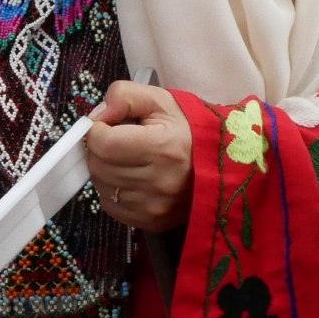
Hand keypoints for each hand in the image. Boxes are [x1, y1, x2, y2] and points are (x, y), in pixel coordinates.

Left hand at [84, 82, 193, 232]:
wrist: (220, 166)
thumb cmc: (188, 130)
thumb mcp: (161, 100)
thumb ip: (124, 96)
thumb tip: (98, 115)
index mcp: (163, 148)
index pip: (103, 143)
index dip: (98, 130)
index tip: (109, 126)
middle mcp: (158, 182)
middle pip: (98, 166)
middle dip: (99, 149)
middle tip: (116, 141)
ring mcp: (154, 206)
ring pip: (101, 186)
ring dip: (105, 170)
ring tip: (126, 159)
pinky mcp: (150, 221)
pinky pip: (111, 205)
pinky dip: (113, 190)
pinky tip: (131, 178)